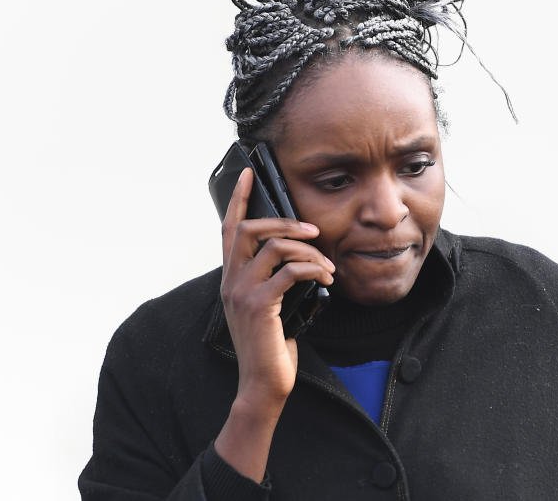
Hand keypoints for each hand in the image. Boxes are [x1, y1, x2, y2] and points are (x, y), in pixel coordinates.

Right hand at [215, 167, 333, 479]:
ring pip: (271, 246)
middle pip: (248, 229)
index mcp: (231, 277)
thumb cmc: (273, 344)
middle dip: (284, 221)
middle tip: (313, 230)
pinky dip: (313, 269)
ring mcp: (241, 292)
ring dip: (307, 250)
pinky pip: (288, 271)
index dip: (239, 199)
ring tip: (328, 264)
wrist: (264, 383)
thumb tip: (302, 255)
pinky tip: (327, 278)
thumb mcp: (272, 304)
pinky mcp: (258, 306)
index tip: (251, 174)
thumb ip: (275, 278)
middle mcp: (230, 281)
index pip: (229, 228)